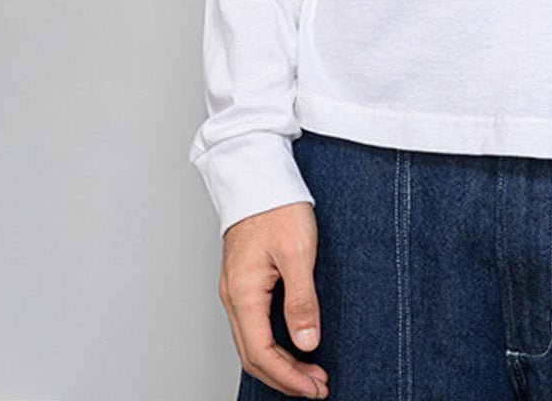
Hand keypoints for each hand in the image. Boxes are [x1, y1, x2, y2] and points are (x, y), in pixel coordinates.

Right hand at [219, 201, 328, 398]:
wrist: (258, 173)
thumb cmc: (278, 205)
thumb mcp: (298, 251)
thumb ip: (302, 300)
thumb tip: (307, 344)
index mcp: (243, 293)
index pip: (261, 353)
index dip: (288, 377)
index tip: (315, 388)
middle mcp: (233, 296)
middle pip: (253, 355)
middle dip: (285, 378)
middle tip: (318, 387)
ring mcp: (236, 289)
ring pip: (252, 342)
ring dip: (281, 363)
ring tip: (312, 372)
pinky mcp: (244, 281)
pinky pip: (254, 325)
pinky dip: (274, 343)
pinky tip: (295, 343)